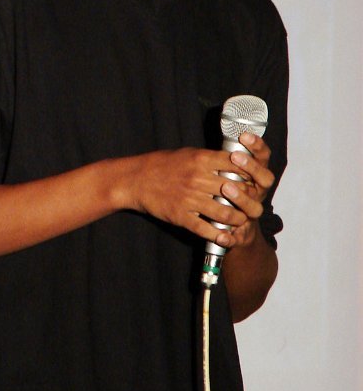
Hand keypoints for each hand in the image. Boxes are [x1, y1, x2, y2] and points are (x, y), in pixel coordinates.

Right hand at [126, 136, 273, 247]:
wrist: (135, 180)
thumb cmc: (161, 165)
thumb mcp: (188, 154)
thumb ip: (211, 158)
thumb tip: (235, 161)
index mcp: (201, 160)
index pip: (238, 167)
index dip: (250, 176)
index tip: (254, 182)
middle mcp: (198, 179)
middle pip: (236, 192)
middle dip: (249, 201)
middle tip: (253, 206)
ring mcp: (189, 199)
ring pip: (225, 213)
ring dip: (238, 220)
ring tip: (241, 221)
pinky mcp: (181, 216)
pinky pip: (205, 229)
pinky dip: (219, 236)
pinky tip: (226, 237)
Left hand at [217, 132, 274, 248]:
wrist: (233, 231)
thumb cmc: (225, 194)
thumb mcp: (225, 173)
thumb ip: (225, 160)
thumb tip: (222, 137)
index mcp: (255, 178)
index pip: (263, 158)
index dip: (257, 147)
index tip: (245, 136)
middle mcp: (257, 195)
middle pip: (264, 180)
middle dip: (251, 168)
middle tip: (236, 157)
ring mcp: (250, 215)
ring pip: (253, 208)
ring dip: (242, 198)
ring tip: (226, 188)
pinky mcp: (240, 235)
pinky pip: (237, 237)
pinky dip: (229, 236)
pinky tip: (222, 234)